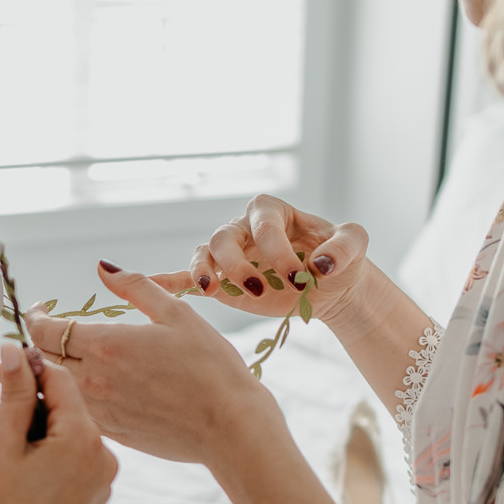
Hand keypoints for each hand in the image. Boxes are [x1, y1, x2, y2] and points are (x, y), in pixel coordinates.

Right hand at [0, 344, 117, 503]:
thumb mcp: (2, 445)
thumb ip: (15, 394)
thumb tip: (15, 350)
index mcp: (83, 438)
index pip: (61, 380)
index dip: (30, 367)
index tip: (3, 366)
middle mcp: (104, 455)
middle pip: (68, 407)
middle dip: (33, 404)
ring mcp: (105, 478)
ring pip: (71, 432)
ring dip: (41, 430)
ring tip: (10, 453)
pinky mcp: (97, 495)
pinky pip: (76, 459)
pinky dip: (52, 454)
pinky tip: (26, 473)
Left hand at [25, 263, 284, 470]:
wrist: (230, 426)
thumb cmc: (210, 367)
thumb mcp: (177, 314)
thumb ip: (136, 287)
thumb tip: (103, 267)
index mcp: (106, 345)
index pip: (46, 330)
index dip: (35, 318)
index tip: (39, 311)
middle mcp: (94, 381)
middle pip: (41, 361)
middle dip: (33, 347)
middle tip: (33, 339)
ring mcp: (100, 412)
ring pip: (53, 392)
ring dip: (44, 376)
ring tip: (43, 366)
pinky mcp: (112, 434)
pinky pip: (74, 414)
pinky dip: (64, 401)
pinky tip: (74, 395)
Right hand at [147, 194, 376, 325]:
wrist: (331, 287)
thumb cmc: (340, 257)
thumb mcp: (354, 244)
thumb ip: (344, 246)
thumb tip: (320, 264)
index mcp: (271, 212)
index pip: (263, 227)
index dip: (278, 252)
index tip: (301, 278)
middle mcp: (243, 229)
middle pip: (223, 238)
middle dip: (237, 265)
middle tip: (259, 290)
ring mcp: (228, 256)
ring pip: (203, 255)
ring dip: (207, 274)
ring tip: (214, 291)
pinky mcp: (221, 282)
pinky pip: (188, 278)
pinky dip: (169, 282)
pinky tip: (148, 286)